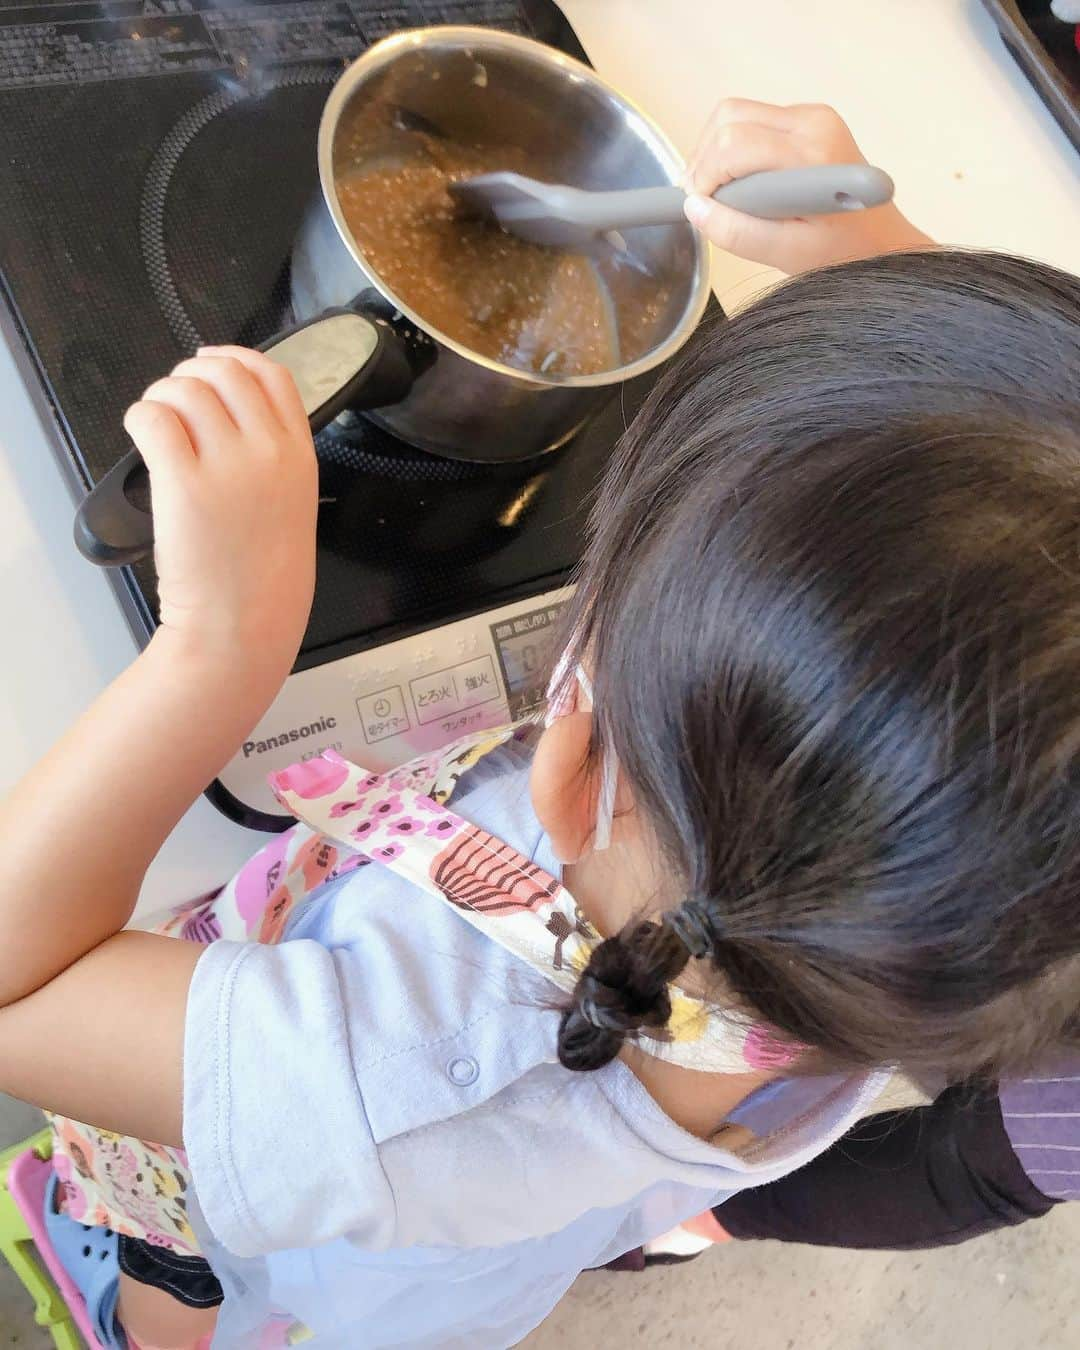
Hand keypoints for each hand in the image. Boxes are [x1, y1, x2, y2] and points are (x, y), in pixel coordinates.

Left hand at [123, 347, 316, 677]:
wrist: (243, 624)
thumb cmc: (264, 578)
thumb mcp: (293, 506)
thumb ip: (273, 457)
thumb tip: (228, 417)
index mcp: (300, 455)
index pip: (273, 375)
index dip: (236, 359)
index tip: (213, 364)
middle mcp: (268, 452)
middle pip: (226, 372)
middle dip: (191, 376)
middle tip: (175, 401)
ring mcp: (227, 465)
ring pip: (184, 389)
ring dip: (161, 397)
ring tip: (157, 425)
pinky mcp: (183, 482)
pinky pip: (152, 418)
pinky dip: (140, 417)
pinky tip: (143, 438)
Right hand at [683, 100, 931, 273]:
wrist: (882, 241)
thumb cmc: (841, 252)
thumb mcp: (786, 254)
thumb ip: (737, 233)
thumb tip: (694, 209)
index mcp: (811, 155)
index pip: (734, 143)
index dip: (705, 175)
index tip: (700, 206)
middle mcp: (813, 122)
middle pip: (729, 117)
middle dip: (705, 160)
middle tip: (705, 201)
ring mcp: (812, 115)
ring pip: (735, 113)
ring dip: (715, 152)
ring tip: (721, 193)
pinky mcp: (807, 118)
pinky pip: (752, 120)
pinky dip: (734, 150)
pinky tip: (743, 184)